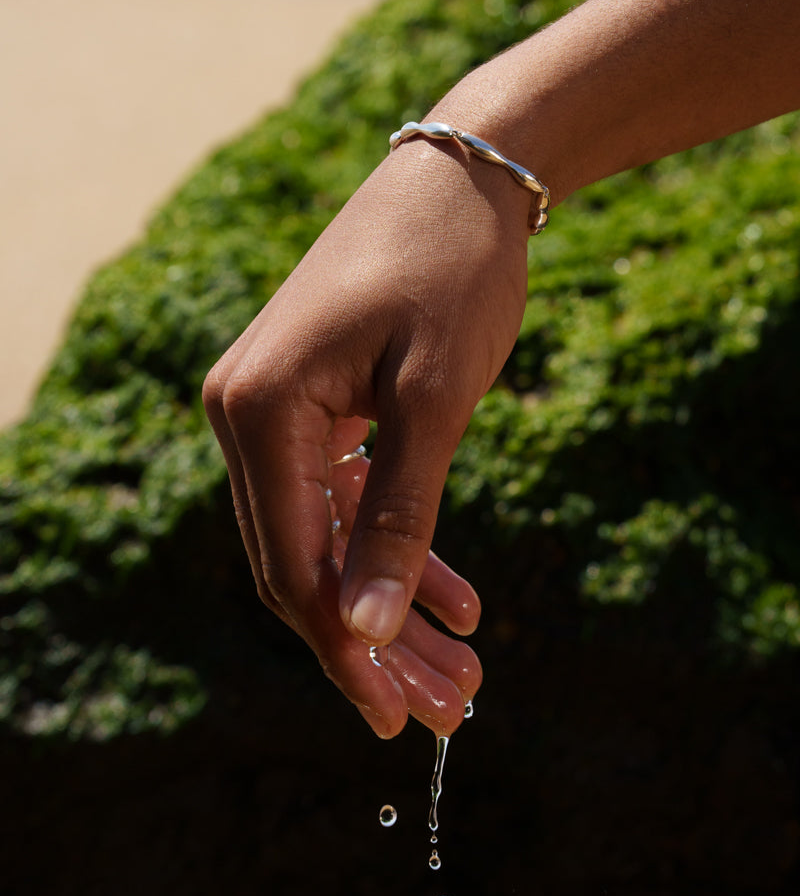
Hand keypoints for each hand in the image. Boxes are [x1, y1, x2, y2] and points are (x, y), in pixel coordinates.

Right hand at [203, 135, 530, 736]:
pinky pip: (345, 500)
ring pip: (328, 542)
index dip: (347, 650)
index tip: (398, 718)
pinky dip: (397, 548)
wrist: (463, 177)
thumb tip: (368, 633)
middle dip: (377, 644)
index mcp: (258, 411)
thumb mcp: (435, 400)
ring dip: (393, 607)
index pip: (292, 565)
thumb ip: (400, 517)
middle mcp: (246, 415)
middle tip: (445, 713)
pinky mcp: (315, 405)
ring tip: (464, 671)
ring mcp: (276, 410)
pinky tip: (457, 598)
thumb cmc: (452, 272)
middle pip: (304, 565)